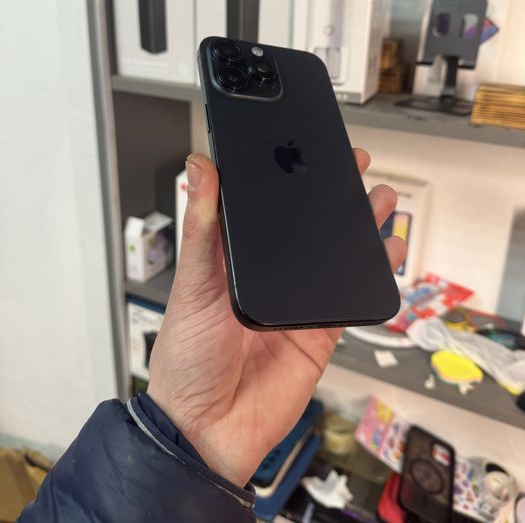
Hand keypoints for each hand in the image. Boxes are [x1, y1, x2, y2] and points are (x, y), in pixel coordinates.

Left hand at [148, 151, 405, 487]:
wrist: (208, 429)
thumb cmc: (186, 360)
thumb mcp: (192, 285)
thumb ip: (203, 228)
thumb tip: (200, 169)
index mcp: (233, 261)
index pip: (265, 210)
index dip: (287, 179)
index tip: (305, 150)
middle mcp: (268, 277)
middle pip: (306, 230)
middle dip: (334, 198)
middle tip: (355, 167)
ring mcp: (296, 303)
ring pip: (335, 258)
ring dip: (360, 229)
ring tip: (380, 200)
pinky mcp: (319, 331)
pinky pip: (350, 298)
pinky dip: (372, 274)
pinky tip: (386, 252)